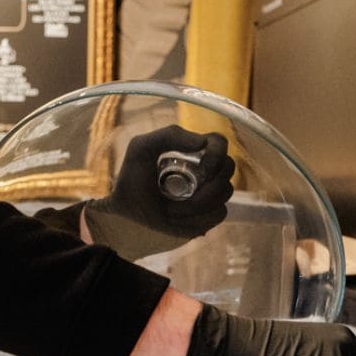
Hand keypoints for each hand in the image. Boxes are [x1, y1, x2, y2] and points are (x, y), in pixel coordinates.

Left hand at [84, 125, 234, 260]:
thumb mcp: (141, 149)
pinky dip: (199, 218)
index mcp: (194, 149)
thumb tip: (203, 143)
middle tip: (179, 196)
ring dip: (196, 205)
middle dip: (207, 186)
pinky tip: (178, 219)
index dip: (217, 154)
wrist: (127, 213)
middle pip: (228, 168)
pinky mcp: (210, 213)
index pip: (220, 142)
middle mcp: (206, 168)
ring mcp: (211, 191)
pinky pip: (219, 213)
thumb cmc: (133, 178)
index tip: (203, 168)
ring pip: (225, 194)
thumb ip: (169, 136)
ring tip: (169, 210)